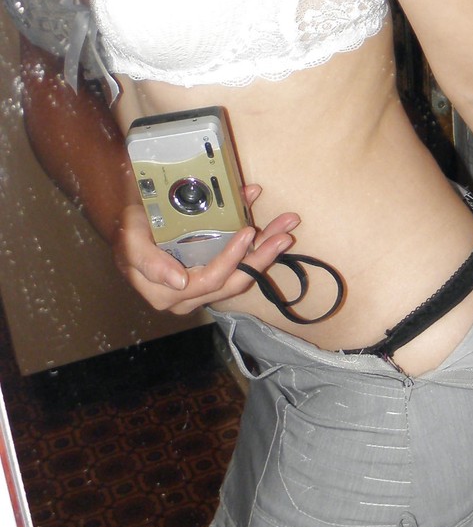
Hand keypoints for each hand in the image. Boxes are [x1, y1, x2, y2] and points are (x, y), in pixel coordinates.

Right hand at [112, 184, 300, 316]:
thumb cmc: (130, 236)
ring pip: (244, 275)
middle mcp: (191, 297)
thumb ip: (149, 263)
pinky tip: (276, 231)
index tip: (248, 232)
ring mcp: (206, 287)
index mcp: (169, 294)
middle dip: (263, 256)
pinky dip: (260, 248)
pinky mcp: (217, 276)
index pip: (210, 279)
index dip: (232, 258)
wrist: (131, 233)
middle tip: (285, 233)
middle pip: (235, 280)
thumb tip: (179, 282)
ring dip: (268, 251)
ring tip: (287, 229)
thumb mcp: (131, 243)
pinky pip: (243, 267)